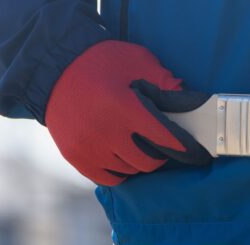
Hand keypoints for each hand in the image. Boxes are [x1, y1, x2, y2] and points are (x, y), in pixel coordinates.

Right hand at [45, 40, 211, 185]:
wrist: (54, 71)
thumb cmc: (100, 63)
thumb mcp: (136, 61)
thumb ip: (163, 81)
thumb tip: (187, 100)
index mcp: (125, 108)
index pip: (164, 138)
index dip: (183, 148)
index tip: (195, 154)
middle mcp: (107, 132)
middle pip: (147, 162)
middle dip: (159, 156)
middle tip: (161, 148)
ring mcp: (90, 148)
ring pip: (128, 171)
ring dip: (138, 163)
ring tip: (138, 149)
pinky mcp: (76, 157)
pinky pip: (107, 178)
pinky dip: (119, 172)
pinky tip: (122, 160)